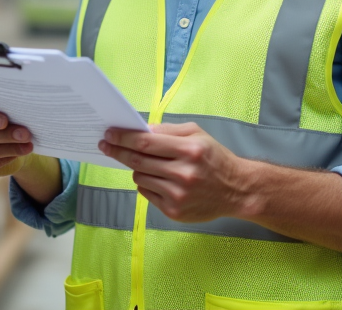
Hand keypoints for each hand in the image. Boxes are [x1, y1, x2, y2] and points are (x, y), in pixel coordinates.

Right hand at [0, 105, 33, 176]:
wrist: (6, 141)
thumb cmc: (6, 121)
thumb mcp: (5, 113)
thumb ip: (7, 112)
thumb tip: (23, 114)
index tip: (5, 121)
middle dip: (7, 135)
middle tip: (25, 134)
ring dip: (13, 148)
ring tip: (28, 146)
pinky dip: (9, 157)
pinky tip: (20, 153)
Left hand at [99, 123, 252, 222]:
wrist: (236, 190)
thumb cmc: (215, 158)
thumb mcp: (197, 135)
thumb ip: (168, 130)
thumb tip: (140, 130)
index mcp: (189, 150)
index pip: (146, 143)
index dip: (124, 138)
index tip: (109, 134)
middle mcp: (184, 173)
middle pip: (138, 160)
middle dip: (118, 151)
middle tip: (105, 144)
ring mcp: (178, 195)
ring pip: (139, 177)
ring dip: (136, 167)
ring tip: (146, 163)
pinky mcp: (174, 211)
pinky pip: (146, 193)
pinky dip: (146, 183)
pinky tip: (157, 178)